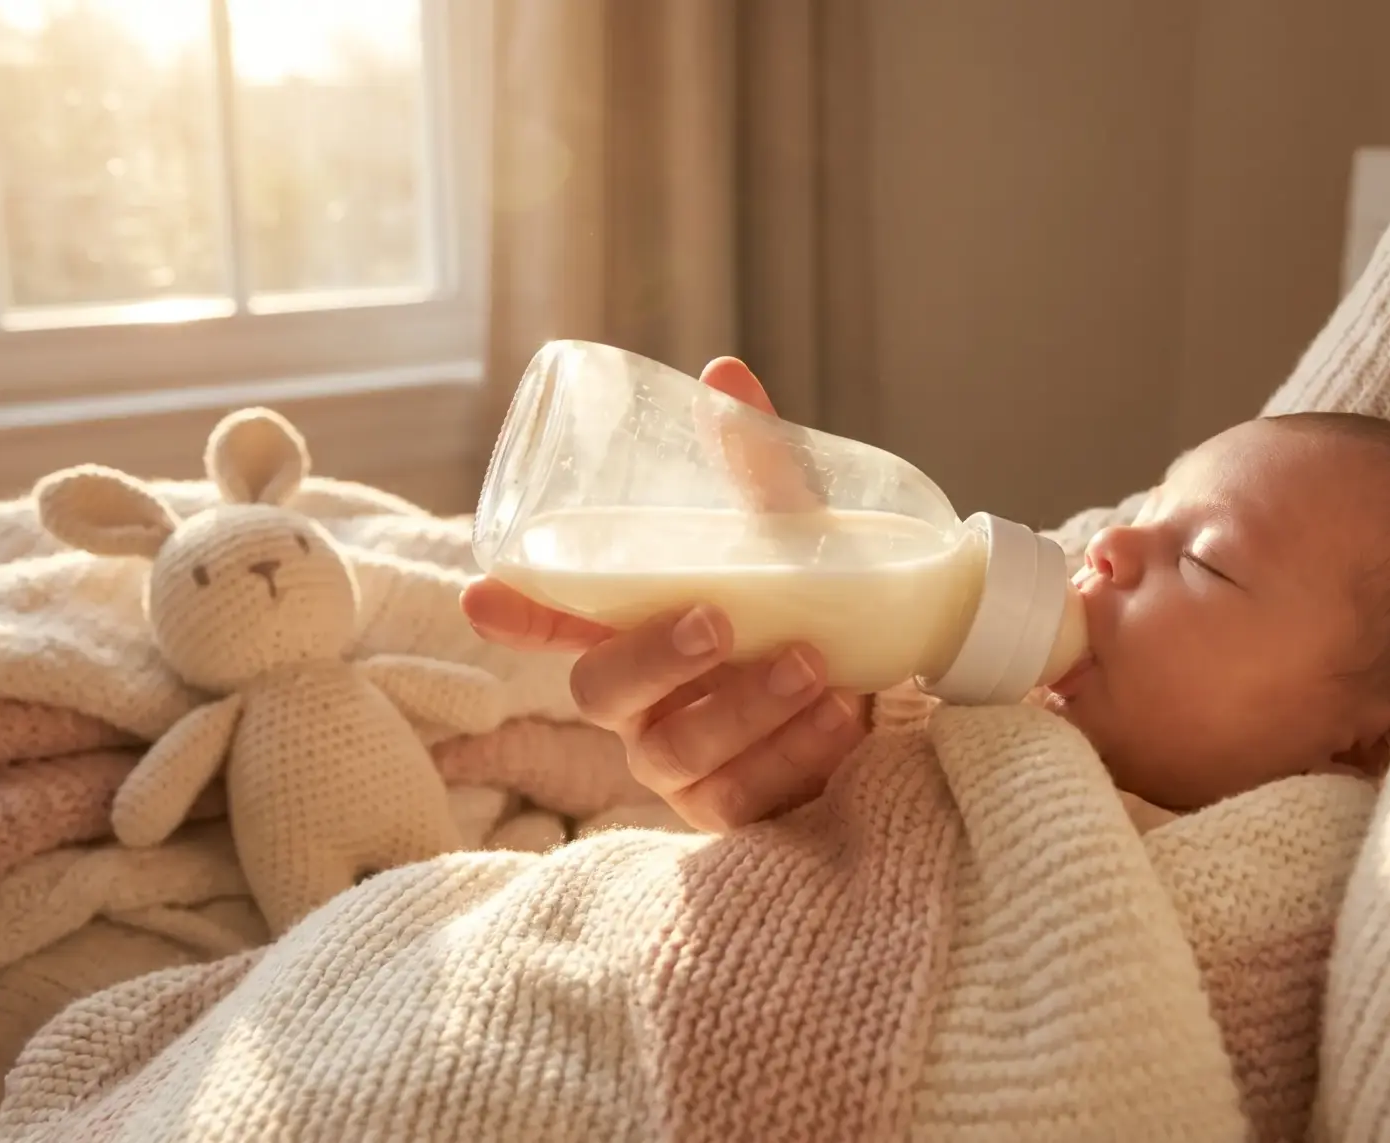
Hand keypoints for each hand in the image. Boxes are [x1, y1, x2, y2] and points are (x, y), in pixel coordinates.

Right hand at [462, 357, 870, 831]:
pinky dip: (789, 754)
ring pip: (672, 749)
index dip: (517, 612)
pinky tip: (839, 717)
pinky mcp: (732, 807)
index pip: (555, 620)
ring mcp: (679, 759)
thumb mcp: (793, 531)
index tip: (483, 597)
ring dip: (743, 706)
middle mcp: (641, 697)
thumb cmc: (819, 602)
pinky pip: (737, 796)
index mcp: (635, 625)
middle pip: (599, 692)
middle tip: (718, 622)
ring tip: (813, 664)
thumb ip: (758, 466)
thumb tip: (725, 375)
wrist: (905, 680)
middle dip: (652, 658)